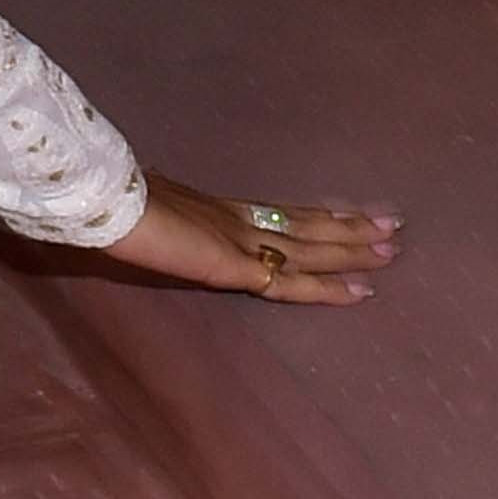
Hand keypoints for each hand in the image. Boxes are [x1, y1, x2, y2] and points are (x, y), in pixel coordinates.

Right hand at [107, 177, 401, 306]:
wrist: (105, 207)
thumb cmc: (114, 211)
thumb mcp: (144, 211)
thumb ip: (159, 217)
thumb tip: (149, 209)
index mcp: (216, 209)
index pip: (280, 213)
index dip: (316, 215)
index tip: (349, 211)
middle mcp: (237, 221)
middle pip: (306, 224)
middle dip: (349, 226)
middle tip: (392, 224)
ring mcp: (240, 241)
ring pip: (312, 247)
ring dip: (353, 249)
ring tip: (392, 247)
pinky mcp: (238, 266)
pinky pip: (294, 282)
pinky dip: (330, 288)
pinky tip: (361, 292)